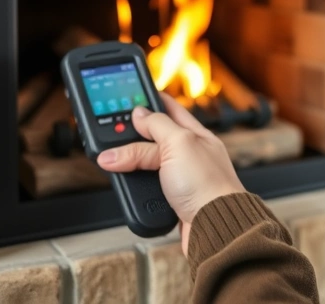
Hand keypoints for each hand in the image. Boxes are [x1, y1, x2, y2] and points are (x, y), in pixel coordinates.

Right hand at [97, 94, 244, 254]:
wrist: (214, 227)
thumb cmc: (208, 186)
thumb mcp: (180, 143)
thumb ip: (158, 126)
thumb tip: (139, 113)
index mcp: (196, 135)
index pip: (170, 109)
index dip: (150, 101)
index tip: (129, 96)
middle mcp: (189, 155)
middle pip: (153, 138)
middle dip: (132, 136)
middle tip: (110, 134)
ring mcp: (181, 179)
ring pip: (147, 164)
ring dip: (130, 164)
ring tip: (113, 161)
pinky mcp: (173, 201)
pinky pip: (147, 188)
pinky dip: (134, 187)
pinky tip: (127, 185)